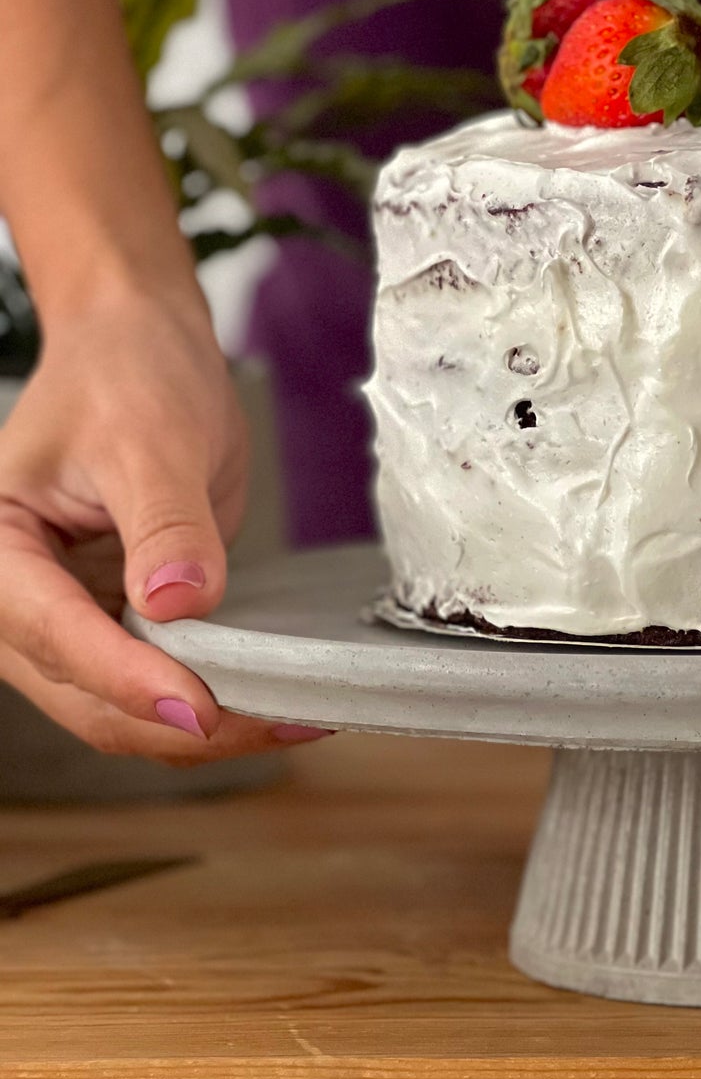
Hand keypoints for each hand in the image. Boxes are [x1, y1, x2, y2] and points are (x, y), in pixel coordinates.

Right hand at [0, 290, 327, 762]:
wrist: (140, 348)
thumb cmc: (125, 373)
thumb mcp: (148, 437)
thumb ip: (164, 524)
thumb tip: (177, 603)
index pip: (55, 635)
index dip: (128, 680)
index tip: (199, 706)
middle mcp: (19, 602)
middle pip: (90, 700)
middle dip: (181, 723)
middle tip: (279, 721)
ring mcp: (70, 623)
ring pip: (126, 714)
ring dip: (207, 730)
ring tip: (296, 718)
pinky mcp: (119, 629)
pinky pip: (160, 689)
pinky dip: (215, 705)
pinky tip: (278, 702)